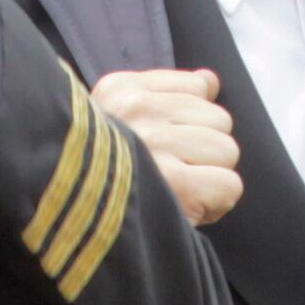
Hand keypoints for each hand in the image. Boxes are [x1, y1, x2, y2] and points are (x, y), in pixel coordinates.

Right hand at [95, 67, 242, 224]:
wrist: (73, 224)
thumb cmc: (101, 178)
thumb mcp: (120, 120)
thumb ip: (168, 95)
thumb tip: (210, 80)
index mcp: (120, 90)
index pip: (198, 87)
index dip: (191, 123)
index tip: (163, 147)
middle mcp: (137, 110)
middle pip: (219, 119)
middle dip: (204, 152)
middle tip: (170, 176)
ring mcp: (155, 144)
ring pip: (227, 151)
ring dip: (210, 178)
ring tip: (175, 193)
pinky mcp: (176, 183)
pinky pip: (230, 185)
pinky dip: (215, 206)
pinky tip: (185, 211)